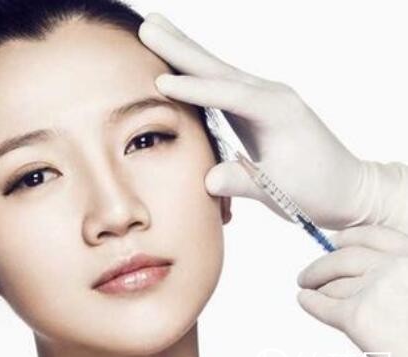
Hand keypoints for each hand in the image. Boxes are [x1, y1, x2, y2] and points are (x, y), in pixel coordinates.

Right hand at [138, 13, 366, 229]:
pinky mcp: (258, 107)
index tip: (160, 82)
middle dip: (181, 48)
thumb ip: (244, 183)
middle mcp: (270, 95)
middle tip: (148, 25)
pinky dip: (198, 71)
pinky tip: (182, 65)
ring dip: (186, 51)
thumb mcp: (280, 192)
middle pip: (217, 68)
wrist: (346, 187)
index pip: (228, 95)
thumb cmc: (317, 189)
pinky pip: (222, 84)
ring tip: (157, 31)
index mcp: (277, 111)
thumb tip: (208, 181)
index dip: (194, 90)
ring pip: (218, 70)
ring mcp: (264, 98)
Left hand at [297, 225, 407, 356]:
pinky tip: (305, 300)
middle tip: (310, 273)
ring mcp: (375, 289)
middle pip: (345, 258)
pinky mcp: (357, 316)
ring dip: (317, 286)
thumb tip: (371, 276)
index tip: (337, 241)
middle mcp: (395, 266)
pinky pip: (323, 305)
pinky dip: (311, 302)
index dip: (350, 239)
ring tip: (310, 289)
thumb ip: (400, 278)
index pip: (375, 237)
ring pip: (333, 284)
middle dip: (322, 266)